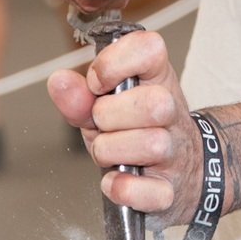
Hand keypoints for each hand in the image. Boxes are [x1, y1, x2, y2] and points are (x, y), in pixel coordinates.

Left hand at [48, 28, 197, 223]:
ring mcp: (175, 151)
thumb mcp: (106, 107)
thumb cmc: (137, 132)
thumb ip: (80, 96)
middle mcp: (171, 111)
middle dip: (110, 116)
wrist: (180, 171)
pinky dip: (122, 188)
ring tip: (108, 152)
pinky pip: (149, 191)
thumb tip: (59, 82)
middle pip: (153, 103)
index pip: (149, 48)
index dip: (114, 64)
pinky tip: (115, 180)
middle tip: (103, 124)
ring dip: (112, 151)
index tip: (98, 84)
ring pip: (151, 144)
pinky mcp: (170, 190)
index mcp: (156, 79)